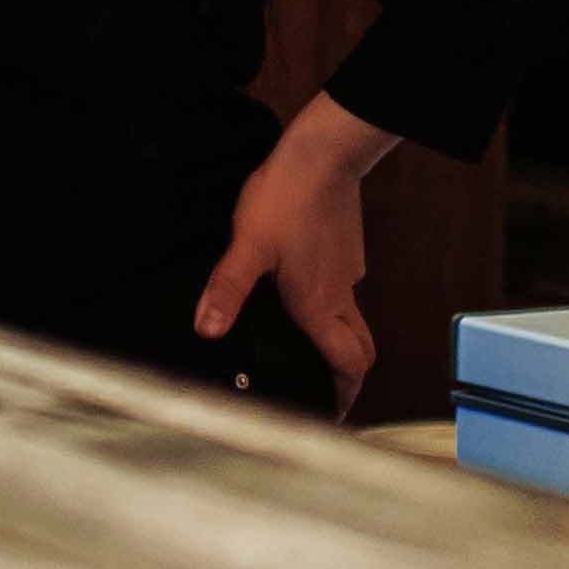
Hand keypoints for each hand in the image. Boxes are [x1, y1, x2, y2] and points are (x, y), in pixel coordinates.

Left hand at [193, 95, 392, 419]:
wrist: (323, 152)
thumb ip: (227, 289)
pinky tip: (295, 291)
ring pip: (350, 319)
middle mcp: (341, 293)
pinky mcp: (344, 249)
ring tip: (299, 345)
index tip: (331, 416)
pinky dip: (326, 304)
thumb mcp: (247, 246)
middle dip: (346, 377)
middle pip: (360, 350)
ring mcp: (347, 270)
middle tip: (322, 389)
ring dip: (333, 340)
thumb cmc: (287, 196)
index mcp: (321, 305)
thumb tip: (207, 330)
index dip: (345, 398)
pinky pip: (342, 289)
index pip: (351, 367)